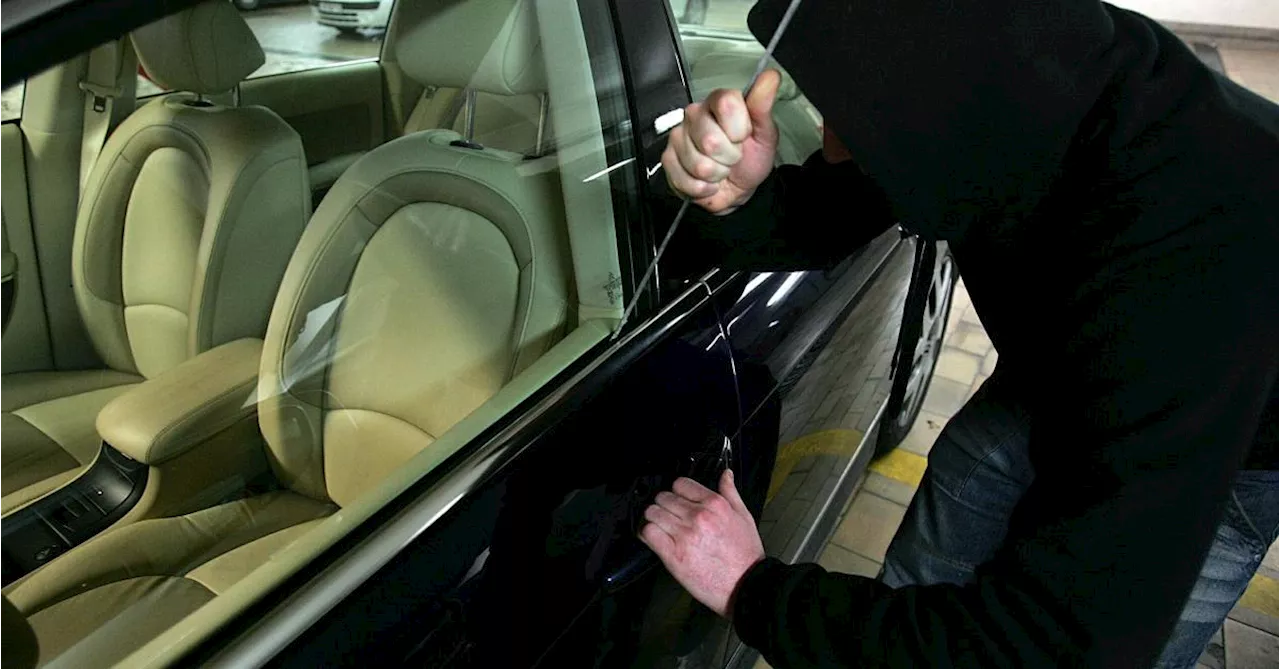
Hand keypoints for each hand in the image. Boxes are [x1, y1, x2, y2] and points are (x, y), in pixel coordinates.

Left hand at [639, 470, 765, 617]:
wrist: (745, 585)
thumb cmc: (746, 554)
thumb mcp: (744, 517)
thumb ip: (731, 492)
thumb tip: (726, 474)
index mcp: (715, 504)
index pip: (680, 484)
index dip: (677, 492)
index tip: (678, 500)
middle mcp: (698, 516)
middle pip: (663, 497)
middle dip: (664, 505)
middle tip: (669, 515)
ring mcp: (684, 535)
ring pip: (652, 513)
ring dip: (654, 518)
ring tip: (660, 527)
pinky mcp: (673, 555)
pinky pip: (648, 533)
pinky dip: (647, 533)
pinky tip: (654, 538)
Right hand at [661, 69, 781, 214]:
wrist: (737, 188)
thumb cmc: (751, 159)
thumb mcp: (765, 134)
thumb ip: (763, 105)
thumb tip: (770, 76)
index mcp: (719, 102)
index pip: (726, 103)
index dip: (739, 128)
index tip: (743, 136)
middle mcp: (695, 114)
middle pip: (710, 139)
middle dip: (728, 157)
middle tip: (732, 157)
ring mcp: (678, 136)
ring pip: (699, 164)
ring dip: (716, 174)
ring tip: (720, 169)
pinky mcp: (668, 159)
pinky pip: (686, 179)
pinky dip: (702, 188)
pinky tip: (707, 181)